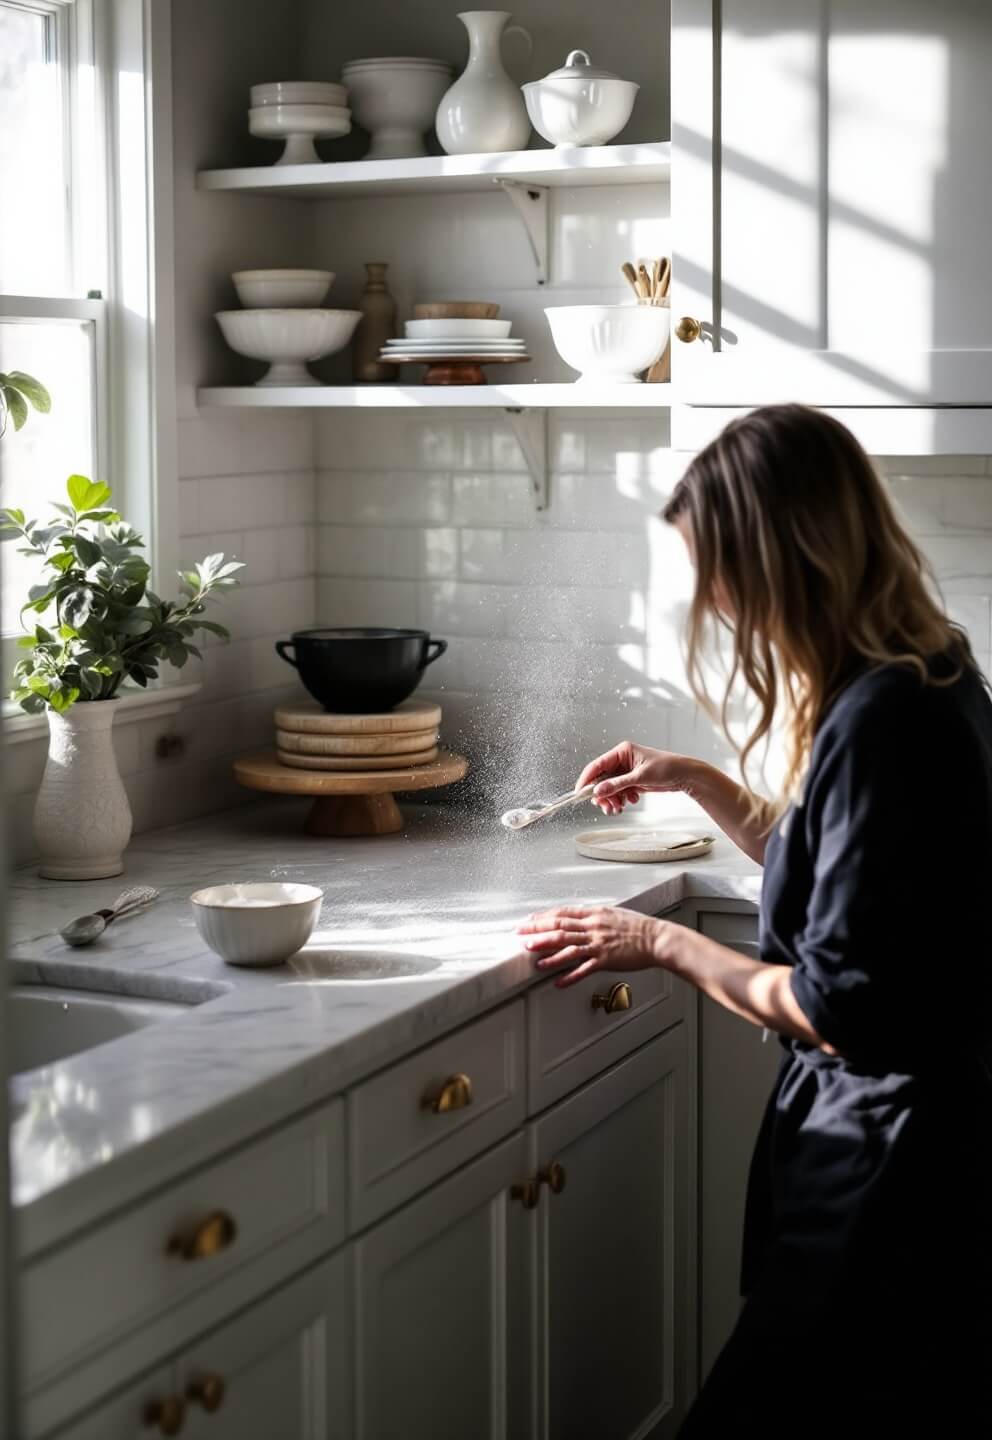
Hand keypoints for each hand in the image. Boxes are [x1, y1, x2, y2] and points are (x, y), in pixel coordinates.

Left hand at [517, 905, 662, 987]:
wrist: (657, 938)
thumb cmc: (638, 927)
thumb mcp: (613, 914)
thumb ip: (594, 916)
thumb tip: (577, 918)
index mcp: (594, 914)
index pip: (562, 913)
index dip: (542, 917)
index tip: (528, 921)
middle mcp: (594, 927)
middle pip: (560, 928)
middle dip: (537, 932)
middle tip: (520, 936)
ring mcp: (599, 944)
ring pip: (569, 948)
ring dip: (550, 955)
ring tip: (535, 961)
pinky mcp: (606, 960)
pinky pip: (584, 969)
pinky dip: (570, 976)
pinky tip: (558, 982)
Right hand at [577, 741, 697, 816]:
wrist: (685, 775)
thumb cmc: (667, 768)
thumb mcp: (640, 777)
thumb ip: (618, 784)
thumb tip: (598, 791)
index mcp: (622, 751)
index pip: (597, 765)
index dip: (587, 779)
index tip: (580, 793)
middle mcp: (622, 760)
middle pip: (602, 779)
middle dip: (603, 794)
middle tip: (605, 807)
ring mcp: (627, 771)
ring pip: (610, 787)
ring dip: (612, 799)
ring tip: (618, 808)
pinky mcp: (633, 780)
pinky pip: (620, 791)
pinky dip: (622, 798)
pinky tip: (632, 800)